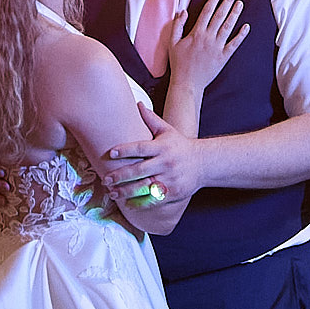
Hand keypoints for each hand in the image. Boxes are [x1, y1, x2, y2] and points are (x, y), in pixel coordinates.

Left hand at [103, 103, 205, 217]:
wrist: (204, 163)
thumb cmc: (180, 146)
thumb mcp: (167, 131)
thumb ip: (151, 119)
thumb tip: (138, 104)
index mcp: (162, 147)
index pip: (140, 147)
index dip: (125, 150)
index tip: (110, 153)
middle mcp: (165, 162)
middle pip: (139, 170)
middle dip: (120, 175)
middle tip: (105, 179)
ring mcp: (170, 179)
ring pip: (144, 187)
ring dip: (126, 192)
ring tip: (112, 193)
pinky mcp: (173, 192)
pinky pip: (154, 200)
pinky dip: (140, 203)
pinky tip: (127, 204)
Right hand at [166, 0, 248, 94]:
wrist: (187, 83)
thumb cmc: (179, 63)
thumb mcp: (172, 43)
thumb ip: (177, 26)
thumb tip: (183, 11)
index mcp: (196, 33)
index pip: (207, 12)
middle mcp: (208, 38)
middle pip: (219, 16)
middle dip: (226, 2)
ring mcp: (217, 48)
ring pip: (228, 27)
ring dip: (234, 14)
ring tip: (240, 3)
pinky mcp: (223, 57)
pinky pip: (234, 44)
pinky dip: (241, 35)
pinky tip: (247, 26)